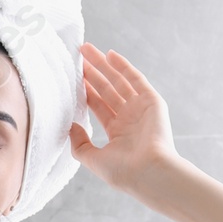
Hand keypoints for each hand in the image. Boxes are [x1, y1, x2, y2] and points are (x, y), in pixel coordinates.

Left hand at [68, 44, 173, 190]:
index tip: (73, 77)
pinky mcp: (152, 101)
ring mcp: (141, 108)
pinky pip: (136, 79)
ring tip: (87, 50)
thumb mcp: (93, 160)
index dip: (86, 90)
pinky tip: (110, 55)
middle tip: (78, 56)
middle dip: (92, 73)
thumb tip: (70, 126)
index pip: (98, 105)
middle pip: (106, 89)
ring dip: (104, 65)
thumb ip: (80, 144)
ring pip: (118, 81)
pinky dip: (123, 66)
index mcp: (117, 132)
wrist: (149, 172)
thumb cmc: (123, 172)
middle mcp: (129, 118)